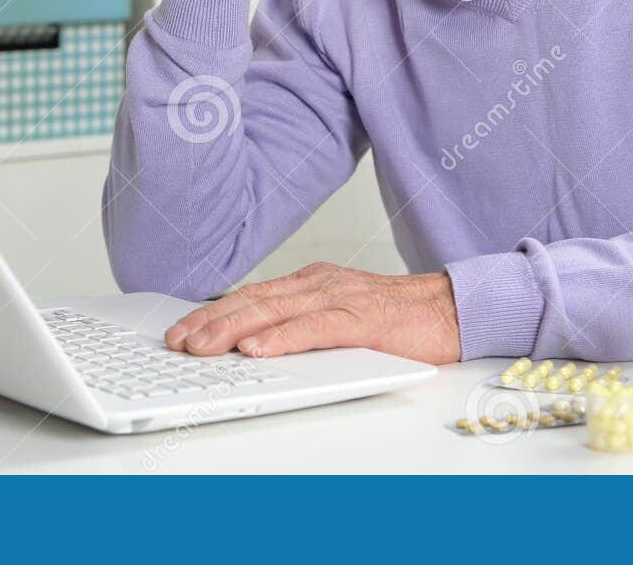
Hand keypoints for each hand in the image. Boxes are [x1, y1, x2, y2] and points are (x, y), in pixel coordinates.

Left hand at [164, 263, 461, 364]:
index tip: (181, 330)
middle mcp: (321, 284)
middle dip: (210, 321)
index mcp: (313, 283)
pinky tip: (256, 348)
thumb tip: (257, 346)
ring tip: (201, 346)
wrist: (455, 309)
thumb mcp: (342, 316)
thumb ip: (306, 325)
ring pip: (276, 310)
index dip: (213, 312)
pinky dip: (282, 338)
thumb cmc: (401, 320)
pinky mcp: (364, 318)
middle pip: (254, 300)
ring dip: (233, 329)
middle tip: (177, 342)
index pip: (252, 295)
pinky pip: (315, 327)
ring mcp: (342, 297)